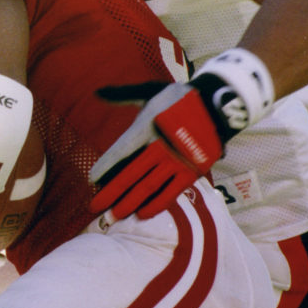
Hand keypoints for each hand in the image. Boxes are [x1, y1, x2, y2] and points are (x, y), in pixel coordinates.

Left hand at [89, 49, 273, 219]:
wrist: (217, 103)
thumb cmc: (177, 98)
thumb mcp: (149, 92)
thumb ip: (122, 95)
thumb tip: (96, 92)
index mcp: (148, 124)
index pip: (122, 149)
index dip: (106, 166)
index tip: (91, 179)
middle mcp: (161, 145)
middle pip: (132, 173)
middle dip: (112, 192)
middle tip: (94, 207)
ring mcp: (178, 160)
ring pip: (149, 186)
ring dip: (130, 202)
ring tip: (114, 216)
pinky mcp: (192, 170)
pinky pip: (171, 192)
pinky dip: (157, 204)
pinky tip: (141, 214)